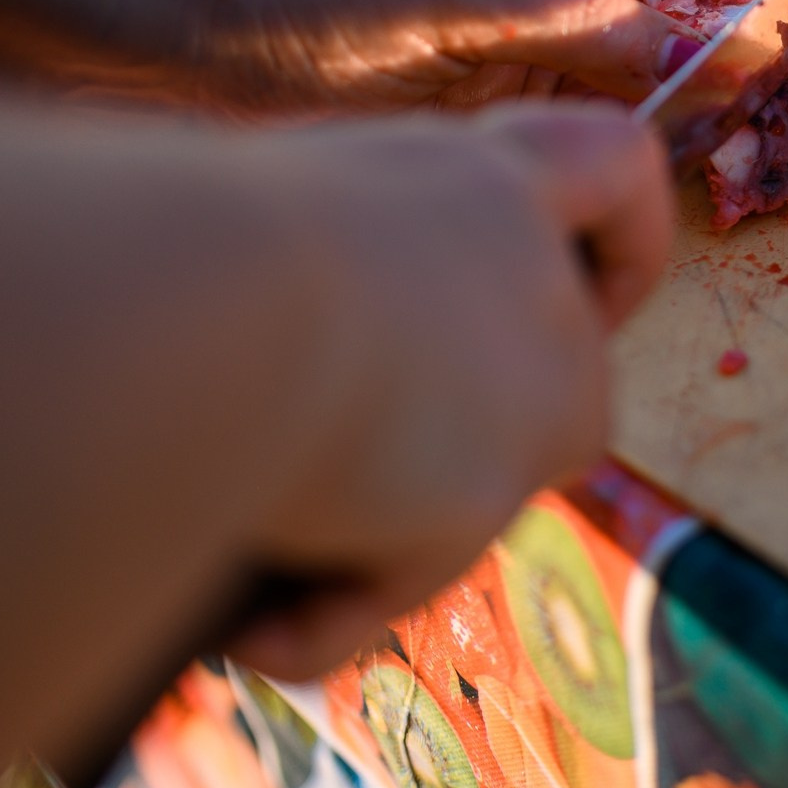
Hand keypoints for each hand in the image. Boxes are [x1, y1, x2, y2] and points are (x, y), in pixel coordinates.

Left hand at [148, 0, 753, 117]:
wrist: (170, 48)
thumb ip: (566, 20)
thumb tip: (685, 52)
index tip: (737, 32)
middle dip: (703, 35)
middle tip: (739, 104)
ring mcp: (504, 31)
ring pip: (621, 54)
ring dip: (663, 92)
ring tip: (695, 144)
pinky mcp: (477, 95)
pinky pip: (572, 107)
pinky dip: (610, 132)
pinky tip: (625, 165)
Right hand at [227, 102, 672, 678]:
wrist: (177, 300)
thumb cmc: (166, 234)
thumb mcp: (251, 222)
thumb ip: (305, 271)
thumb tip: (253, 362)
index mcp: (466, 176)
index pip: (613, 164)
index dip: (622, 235)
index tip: (580, 282)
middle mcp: (525, 274)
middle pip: (568, 381)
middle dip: (476, 446)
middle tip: (347, 465)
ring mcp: (525, 389)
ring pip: (498, 492)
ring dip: (391, 538)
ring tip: (255, 547)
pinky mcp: (484, 492)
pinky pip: (401, 582)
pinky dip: (325, 615)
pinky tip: (242, 623)